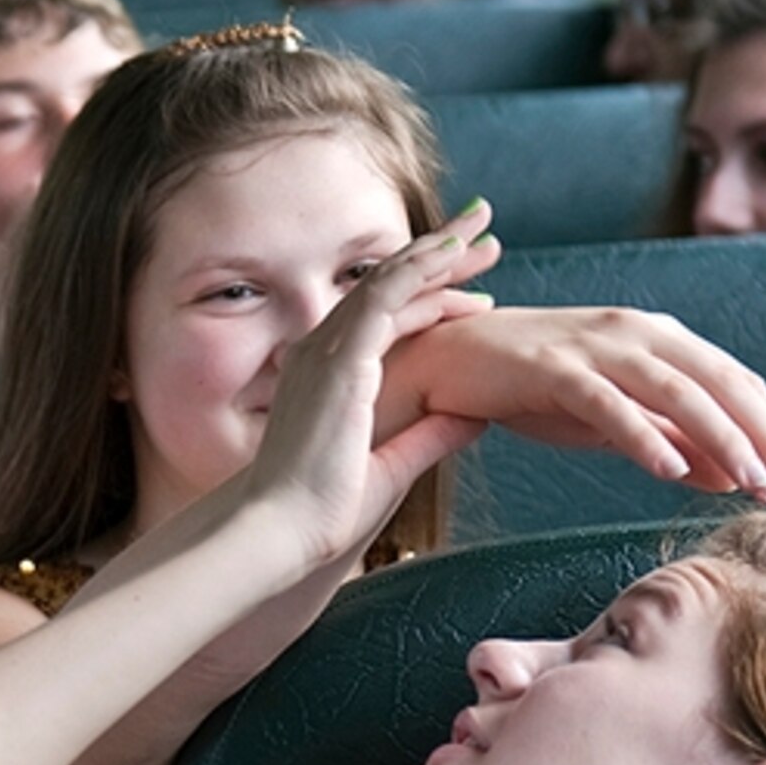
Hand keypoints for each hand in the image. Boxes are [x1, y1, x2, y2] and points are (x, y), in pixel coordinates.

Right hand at [239, 202, 494, 565]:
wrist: (280, 529)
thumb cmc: (323, 513)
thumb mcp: (394, 465)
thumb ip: (431, 435)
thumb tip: (476, 415)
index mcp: (328, 378)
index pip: (383, 319)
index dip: (428, 293)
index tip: (470, 284)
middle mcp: (320, 354)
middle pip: (387, 288)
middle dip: (437, 258)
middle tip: (483, 235)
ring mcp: (326, 351)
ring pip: (390, 282)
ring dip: (439, 255)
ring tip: (484, 237)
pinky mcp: (341, 359)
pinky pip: (385, 297)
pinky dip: (421, 271)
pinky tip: (454, 255)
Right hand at [390, 304, 765, 499]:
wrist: (442, 360)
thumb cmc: (525, 387)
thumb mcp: (608, 418)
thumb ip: (667, 439)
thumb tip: (729, 477)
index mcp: (656, 336)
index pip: (735, 379)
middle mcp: (635, 331)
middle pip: (719, 382)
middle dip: (761, 435)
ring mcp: (593, 347)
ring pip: (676, 390)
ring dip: (720, 437)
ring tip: (748, 480)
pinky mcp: (552, 368)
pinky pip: (609, 404)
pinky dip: (644, 435)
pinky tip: (670, 468)